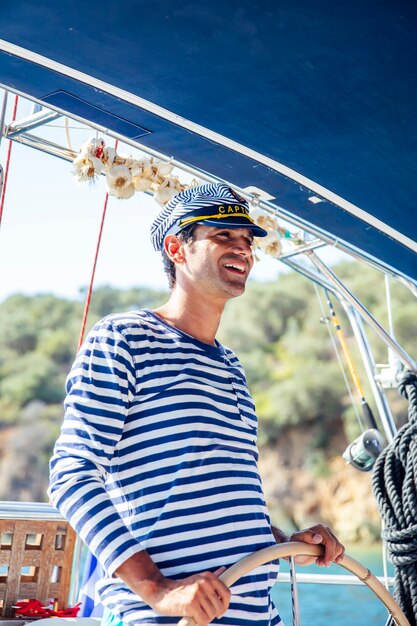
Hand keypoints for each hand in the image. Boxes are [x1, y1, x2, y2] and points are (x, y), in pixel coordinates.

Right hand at [115, 551, 229, 624]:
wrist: (161, 592)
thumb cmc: (181, 588)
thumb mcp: (197, 578)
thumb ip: (211, 577)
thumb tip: (224, 569)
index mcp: (208, 576)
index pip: (227, 593)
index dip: (225, 605)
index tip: (220, 611)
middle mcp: (204, 583)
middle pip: (220, 607)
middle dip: (212, 614)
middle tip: (202, 612)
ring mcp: (198, 593)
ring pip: (212, 615)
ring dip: (205, 618)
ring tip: (196, 613)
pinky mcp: (191, 604)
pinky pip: (204, 621)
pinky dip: (199, 623)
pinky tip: (192, 617)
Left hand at [290, 524, 344, 566]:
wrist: (294, 548)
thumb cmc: (295, 543)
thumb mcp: (297, 540)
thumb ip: (307, 537)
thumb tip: (319, 538)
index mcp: (319, 529)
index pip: (330, 542)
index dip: (330, 554)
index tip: (324, 563)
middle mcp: (325, 531)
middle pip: (336, 546)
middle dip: (330, 557)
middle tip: (319, 563)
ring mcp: (329, 536)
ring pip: (339, 549)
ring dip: (332, 558)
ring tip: (320, 562)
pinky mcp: (331, 543)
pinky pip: (340, 550)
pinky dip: (337, 557)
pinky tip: (330, 561)